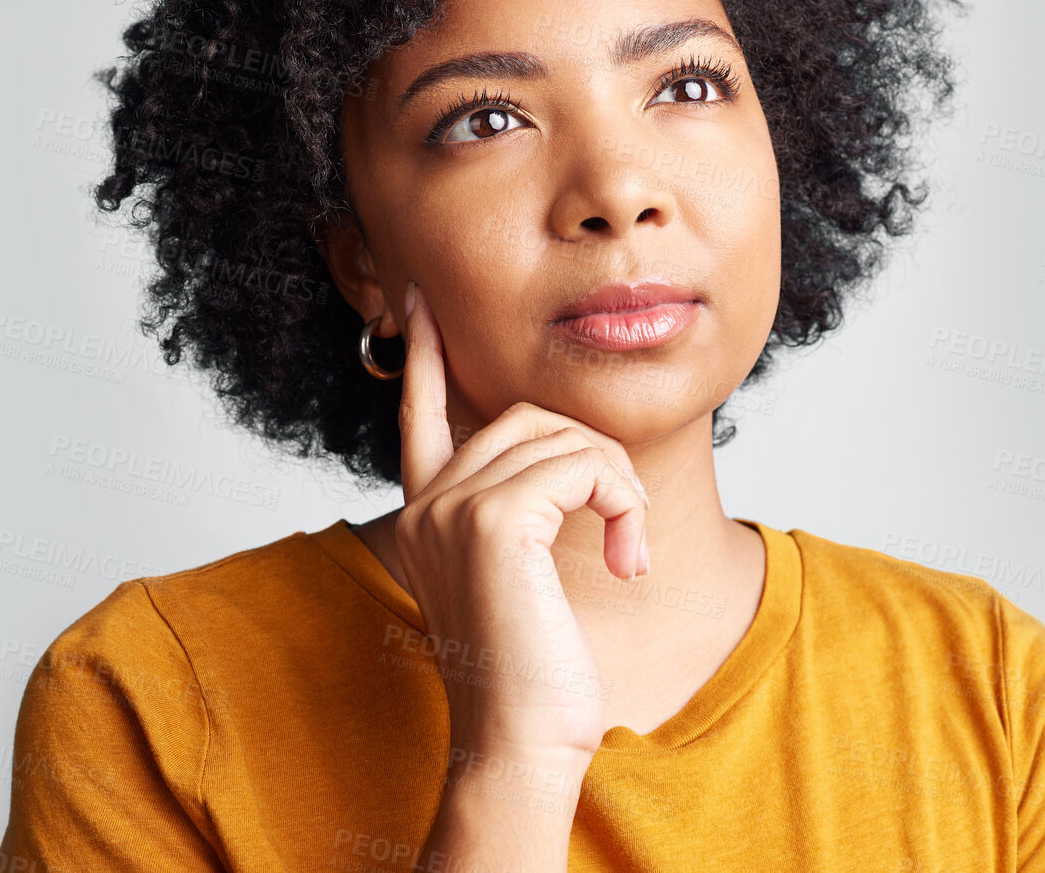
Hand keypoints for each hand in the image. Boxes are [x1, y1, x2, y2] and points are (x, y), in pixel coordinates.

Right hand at [393, 280, 650, 762]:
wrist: (523, 743)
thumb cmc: (533, 675)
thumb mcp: (520, 579)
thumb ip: (519, 511)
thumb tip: (561, 453)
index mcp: (425, 516)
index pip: (418, 413)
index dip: (423, 355)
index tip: (422, 302)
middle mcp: (427, 504)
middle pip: (523, 414)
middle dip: (592, 456)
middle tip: (622, 524)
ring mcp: (452, 507)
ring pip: (561, 434)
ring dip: (616, 485)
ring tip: (626, 548)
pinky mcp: (492, 519)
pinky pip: (584, 465)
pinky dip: (622, 503)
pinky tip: (625, 557)